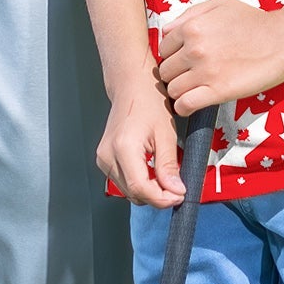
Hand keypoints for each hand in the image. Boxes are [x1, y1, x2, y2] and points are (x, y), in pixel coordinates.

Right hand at [97, 79, 186, 207]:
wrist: (131, 85)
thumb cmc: (148, 101)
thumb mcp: (166, 133)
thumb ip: (169, 166)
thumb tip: (175, 191)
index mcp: (123, 147)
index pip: (141, 189)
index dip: (163, 198)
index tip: (179, 195)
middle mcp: (108, 154)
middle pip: (134, 193)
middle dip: (158, 195)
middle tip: (176, 185)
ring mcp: (103, 158)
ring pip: (129, 191)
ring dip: (149, 191)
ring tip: (164, 174)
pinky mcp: (104, 159)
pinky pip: (123, 182)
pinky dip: (140, 183)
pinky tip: (151, 170)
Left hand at [155, 0, 283, 117]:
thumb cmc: (253, 20)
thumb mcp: (219, 4)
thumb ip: (189, 14)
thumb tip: (168, 31)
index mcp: (191, 27)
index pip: (163, 49)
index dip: (173, 57)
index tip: (183, 63)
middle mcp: (193, 49)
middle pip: (166, 71)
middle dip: (175, 75)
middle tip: (188, 78)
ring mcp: (205, 71)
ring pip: (173, 89)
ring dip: (180, 92)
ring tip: (192, 91)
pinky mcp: (218, 91)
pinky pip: (185, 105)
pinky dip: (184, 108)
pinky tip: (192, 105)